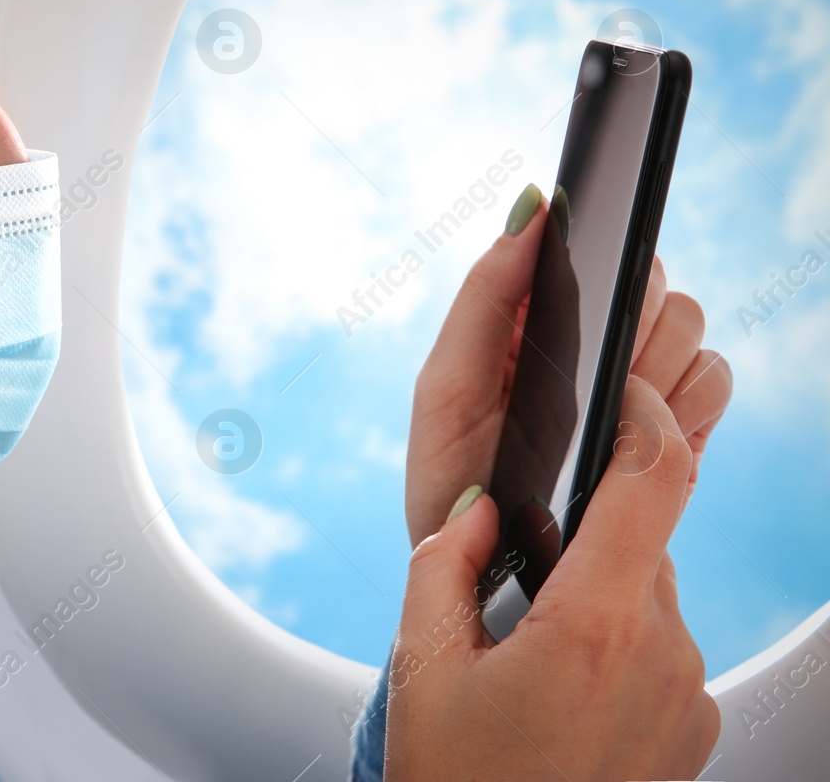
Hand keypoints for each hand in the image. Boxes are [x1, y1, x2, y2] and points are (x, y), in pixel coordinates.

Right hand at [383, 377, 719, 779]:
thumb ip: (446, 562)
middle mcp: (663, 655)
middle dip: (582, 534)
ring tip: (524, 659)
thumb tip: (480, 507)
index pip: (653, 480)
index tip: (620, 385)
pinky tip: (558, 695)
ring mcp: (687, 698)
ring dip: (596, 596)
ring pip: (648, 597)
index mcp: (595, 624)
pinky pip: (659, 651)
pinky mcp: (694, 731)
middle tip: (513, 576)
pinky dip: (614, 646)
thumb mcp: (423, 664)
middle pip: (641, 541)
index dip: (643, 415)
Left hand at [404, 187, 731, 548]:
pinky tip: (636, 441)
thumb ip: (484, 298)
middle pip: (653, 283)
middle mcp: (595, 343)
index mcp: (537, 320)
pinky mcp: (677, 428)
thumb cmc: (455, 480)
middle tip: (588, 378)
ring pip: (689, 330)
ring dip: (650, 370)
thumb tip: (530, 209)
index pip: (597, 250)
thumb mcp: (447, 388)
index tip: (593, 292)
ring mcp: (640, 384)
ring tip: (601, 422)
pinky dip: (684, 407)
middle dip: (624, 325)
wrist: (492, 578)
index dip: (605, 256)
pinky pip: (713, 383)